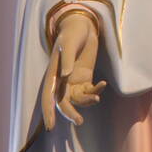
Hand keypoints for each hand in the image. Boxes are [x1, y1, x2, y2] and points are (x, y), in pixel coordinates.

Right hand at [41, 11, 107, 130]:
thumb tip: (65, 76)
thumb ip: (67, 59)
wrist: (84, 25)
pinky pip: (89, 90)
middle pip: (63, 102)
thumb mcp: (69, 43)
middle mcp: (62, 80)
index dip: (48, 111)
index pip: (48, 96)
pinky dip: (96, 90)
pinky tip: (103, 84)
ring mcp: (73, 80)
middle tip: (79, 121)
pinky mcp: (85, 78)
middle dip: (69, 113)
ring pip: (77, 99)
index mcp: (53, 74)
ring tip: (96, 98)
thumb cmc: (73, 33)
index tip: (51, 126)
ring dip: (86, 102)